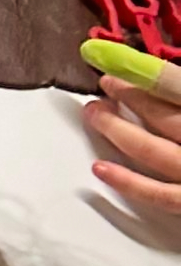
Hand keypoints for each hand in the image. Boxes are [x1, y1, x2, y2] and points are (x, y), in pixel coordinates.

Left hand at [86, 80, 180, 217]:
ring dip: (117, 130)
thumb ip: (180, 95)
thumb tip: (160, 82)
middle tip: (104, 86)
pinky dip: (128, 182)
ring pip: (152, 151)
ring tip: (94, 114)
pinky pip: (160, 195)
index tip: (117, 69)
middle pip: (162, 116)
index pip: (175, 86)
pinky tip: (99, 168)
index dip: (145, 76)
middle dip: (129, 97)